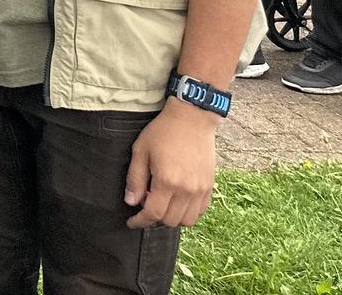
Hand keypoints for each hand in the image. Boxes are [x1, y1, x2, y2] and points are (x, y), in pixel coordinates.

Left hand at [124, 101, 218, 228]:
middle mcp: (187, 190)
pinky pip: (200, 211)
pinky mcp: (210, 186)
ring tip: (161, 201)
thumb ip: (135, 179)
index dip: (140, 221)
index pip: (153, 214)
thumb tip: (131, 202)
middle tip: (145, 202)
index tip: (131, 222)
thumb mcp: (141, 151)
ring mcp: (201, 190)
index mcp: (168, 181)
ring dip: (172, 217)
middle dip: (154, 218)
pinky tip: (177, 200)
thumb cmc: (163, 132)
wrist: (192, 119)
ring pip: (187, 221)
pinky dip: (188, 212)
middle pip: (170, 221)